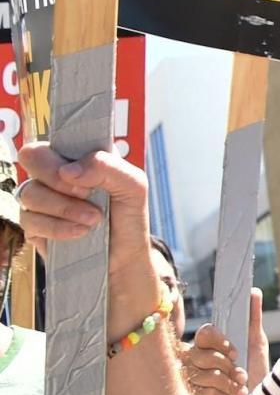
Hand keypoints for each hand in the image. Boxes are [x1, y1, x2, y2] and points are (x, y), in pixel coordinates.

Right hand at [18, 144, 160, 335]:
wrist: (124, 258)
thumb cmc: (128, 217)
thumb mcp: (134, 187)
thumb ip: (108, 168)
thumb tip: (68, 170)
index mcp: (79, 156)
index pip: (55, 136)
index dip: (63, 151)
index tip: (83, 169)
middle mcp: (56, 173)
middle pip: (31, 156)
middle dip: (57, 177)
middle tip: (86, 194)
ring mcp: (42, 198)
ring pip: (29, 191)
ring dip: (63, 207)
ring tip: (93, 220)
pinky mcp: (34, 224)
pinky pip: (30, 219)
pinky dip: (57, 227)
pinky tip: (80, 233)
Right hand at [182, 289, 267, 394]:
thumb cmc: (256, 372)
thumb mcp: (257, 344)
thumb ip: (253, 318)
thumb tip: (254, 291)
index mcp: (208, 344)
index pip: (204, 333)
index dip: (219, 342)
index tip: (235, 352)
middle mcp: (195, 360)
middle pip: (201, 355)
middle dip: (227, 366)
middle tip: (242, 374)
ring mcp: (191, 380)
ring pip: (205, 375)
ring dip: (230, 384)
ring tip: (242, 387)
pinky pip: (204, 394)